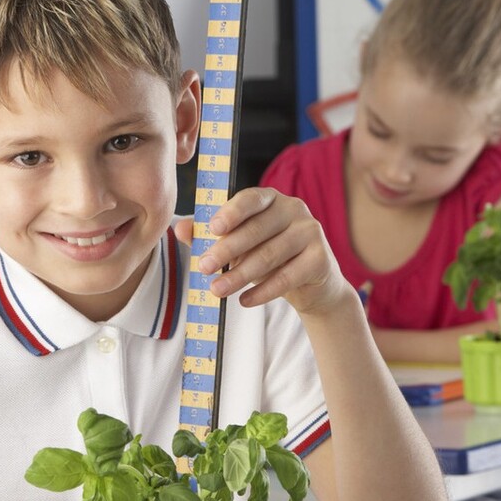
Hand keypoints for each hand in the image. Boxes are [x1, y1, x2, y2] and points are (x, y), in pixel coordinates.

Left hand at [179, 187, 354, 315]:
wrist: (310, 285)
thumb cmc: (268, 258)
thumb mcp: (239, 246)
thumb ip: (210, 236)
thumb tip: (180, 228)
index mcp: (271, 199)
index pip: (251, 199)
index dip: (231, 212)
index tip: (212, 228)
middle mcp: (294, 209)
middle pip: (256, 230)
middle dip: (226, 250)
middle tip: (202, 268)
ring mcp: (310, 231)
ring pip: (269, 255)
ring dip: (240, 275)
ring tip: (217, 290)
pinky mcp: (321, 258)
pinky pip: (287, 276)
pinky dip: (263, 292)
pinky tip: (244, 301)